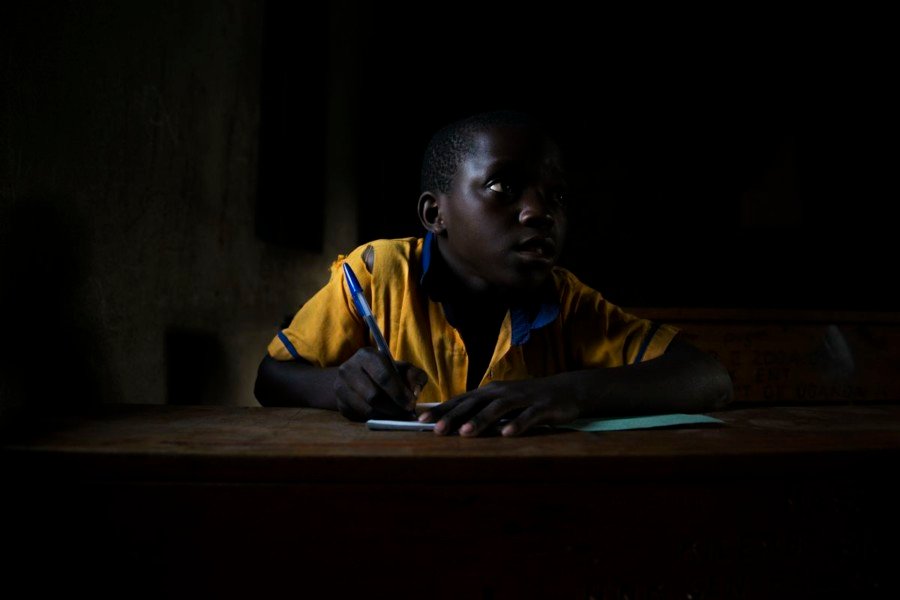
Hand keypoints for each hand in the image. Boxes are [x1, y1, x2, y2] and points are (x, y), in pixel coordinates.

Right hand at [334, 347, 427, 421]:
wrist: (357, 377)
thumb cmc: (385, 372)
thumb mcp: (402, 368)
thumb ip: (415, 376)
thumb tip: (415, 393)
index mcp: (366, 355)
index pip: (383, 376)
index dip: (399, 393)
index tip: (411, 404)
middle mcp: (348, 369)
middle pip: (374, 396)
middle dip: (394, 407)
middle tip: (406, 412)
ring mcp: (340, 387)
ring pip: (367, 409)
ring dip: (386, 415)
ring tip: (396, 413)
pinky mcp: (340, 404)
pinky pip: (361, 417)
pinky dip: (376, 418)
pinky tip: (384, 414)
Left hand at [419, 377, 579, 436]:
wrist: (566, 390)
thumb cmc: (528, 399)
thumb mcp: (502, 402)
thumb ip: (481, 411)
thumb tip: (453, 423)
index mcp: (490, 392)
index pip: (462, 400)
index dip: (442, 409)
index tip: (422, 420)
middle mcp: (503, 392)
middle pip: (475, 403)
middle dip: (455, 416)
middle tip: (437, 430)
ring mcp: (523, 398)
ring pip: (498, 408)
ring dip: (481, 420)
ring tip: (466, 433)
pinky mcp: (542, 407)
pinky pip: (528, 416)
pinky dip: (517, 424)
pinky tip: (506, 434)